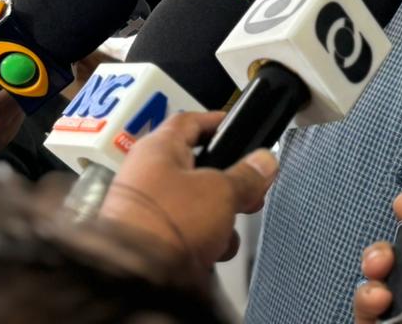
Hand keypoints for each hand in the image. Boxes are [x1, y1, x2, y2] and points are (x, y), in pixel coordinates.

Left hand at [100, 111, 276, 270]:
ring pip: (195, 202)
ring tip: (230, 228)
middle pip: (198, 166)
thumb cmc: (166, 224)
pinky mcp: (153, 240)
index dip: (217, 122)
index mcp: (158, 149)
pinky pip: (187, 231)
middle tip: (250, 188)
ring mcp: (149, 209)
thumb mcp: (221, 192)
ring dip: (220, 215)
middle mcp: (148, 175)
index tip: (238, 127)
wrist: (136, 280)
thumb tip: (264, 161)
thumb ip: (247, 176)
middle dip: (229, 181)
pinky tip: (215, 250)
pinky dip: (205, 239)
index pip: (190, 121)